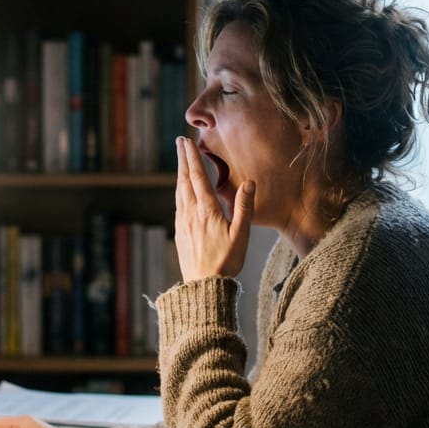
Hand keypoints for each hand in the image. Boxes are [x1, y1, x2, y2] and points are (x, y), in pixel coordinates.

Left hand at [174, 136, 253, 280]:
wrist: (204, 286)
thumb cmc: (226, 262)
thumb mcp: (241, 235)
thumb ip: (244, 207)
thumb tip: (250, 182)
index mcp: (207, 210)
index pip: (197, 177)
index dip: (192, 157)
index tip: (187, 141)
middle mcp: (191, 213)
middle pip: (184, 180)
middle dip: (183, 159)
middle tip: (179, 142)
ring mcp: (183, 223)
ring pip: (179, 191)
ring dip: (179, 173)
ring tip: (181, 161)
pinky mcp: (180, 232)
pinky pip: (178, 205)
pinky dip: (179, 191)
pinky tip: (181, 191)